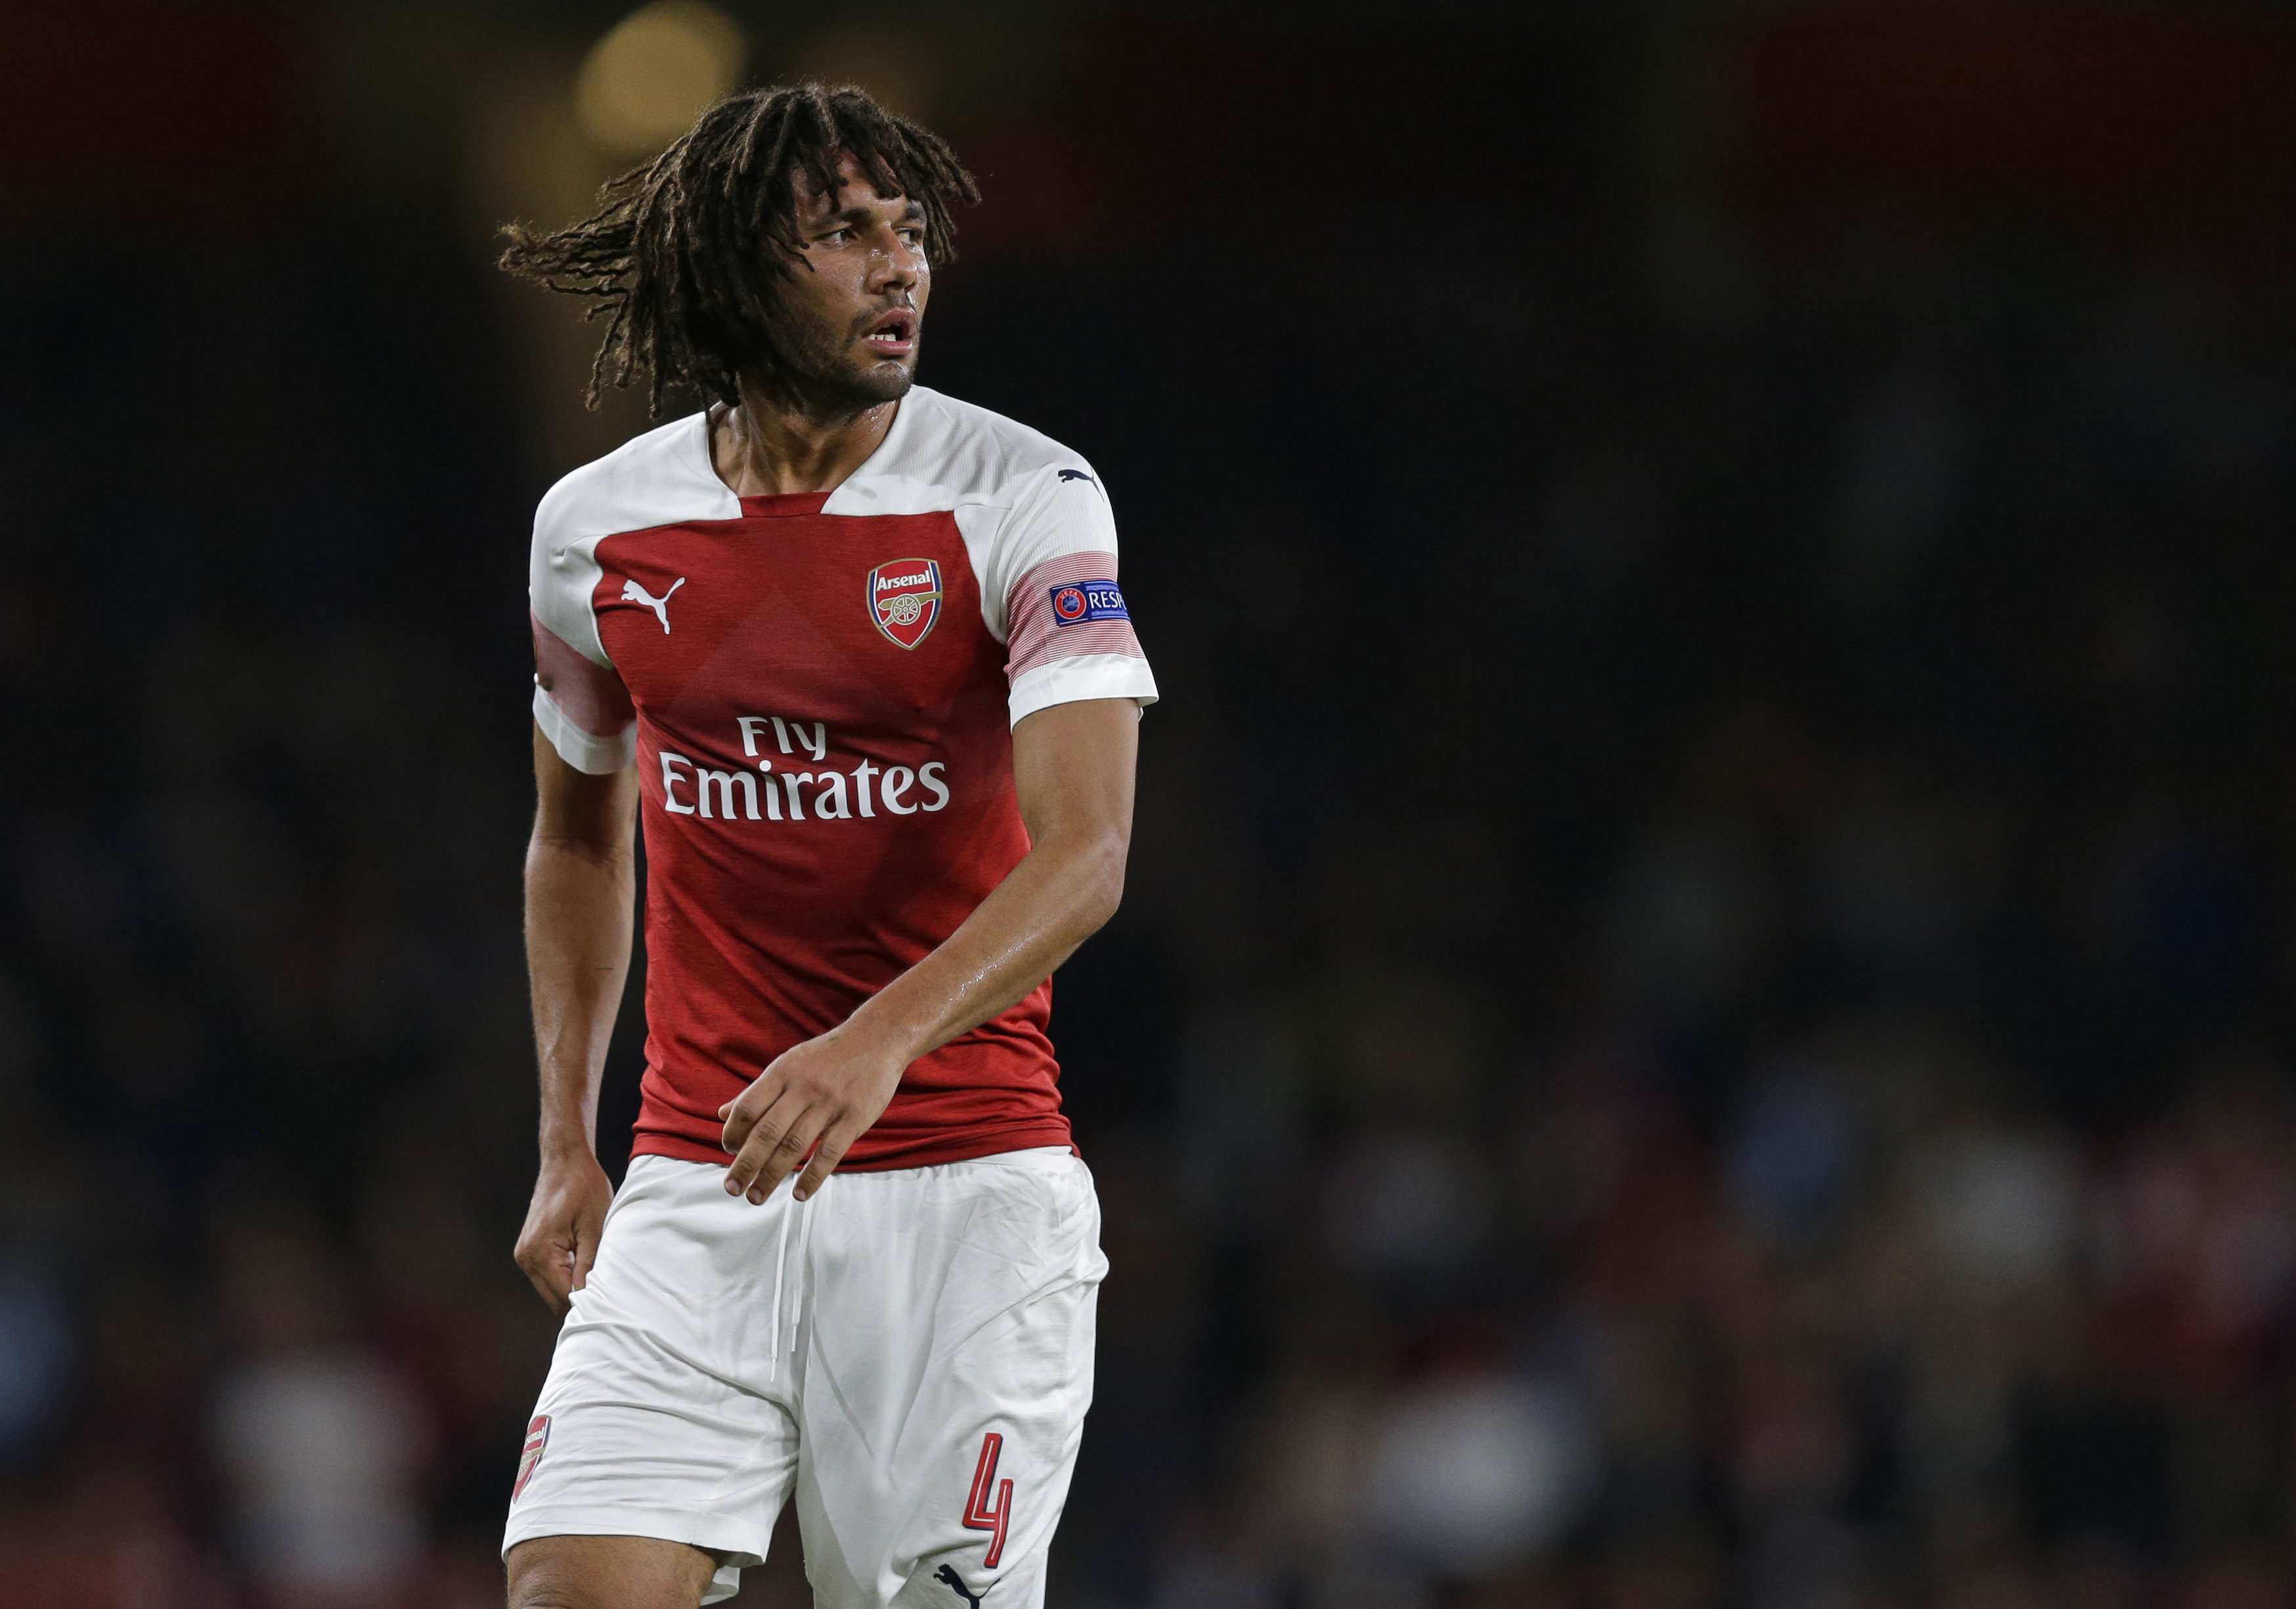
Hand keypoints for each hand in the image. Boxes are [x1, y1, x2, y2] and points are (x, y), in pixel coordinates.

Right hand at [514, 1151, 613, 1313]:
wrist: (565, 1161)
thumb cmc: (584, 1188)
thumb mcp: (595, 1228)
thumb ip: (589, 1265)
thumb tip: (589, 1296)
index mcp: (540, 1252)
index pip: (564, 1296)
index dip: (588, 1301)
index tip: (610, 1300)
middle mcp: (526, 1257)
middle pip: (554, 1298)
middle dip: (579, 1298)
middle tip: (608, 1291)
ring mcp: (524, 1255)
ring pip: (551, 1289)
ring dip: (572, 1287)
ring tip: (597, 1275)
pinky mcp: (529, 1250)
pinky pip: (548, 1275)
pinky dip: (565, 1276)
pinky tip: (584, 1265)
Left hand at [719, 1028, 905, 1203]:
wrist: (877, 1039)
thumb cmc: (827, 1056)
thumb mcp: (788, 1064)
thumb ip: (757, 1092)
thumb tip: (722, 1115)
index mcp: (783, 1072)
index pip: (748, 1107)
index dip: (733, 1132)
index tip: (728, 1151)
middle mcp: (803, 1087)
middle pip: (766, 1132)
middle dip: (745, 1165)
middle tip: (732, 1188)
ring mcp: (829, 1103)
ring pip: (794, 1146)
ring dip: (771, 1176)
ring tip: (756, 1196)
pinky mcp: (854, 1117)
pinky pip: (829, 1153)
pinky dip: (812, 1177)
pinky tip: (799, 1194)